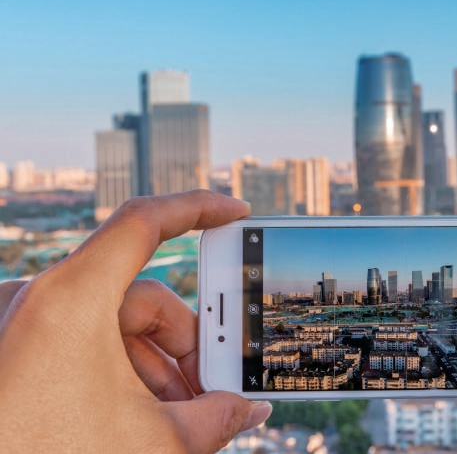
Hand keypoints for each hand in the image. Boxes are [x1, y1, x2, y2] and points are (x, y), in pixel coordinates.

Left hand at [0, 190, 270, 452]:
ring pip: (113, 326)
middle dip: (187, 344)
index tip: (236, 212)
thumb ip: (217, 418)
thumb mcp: (154, 442)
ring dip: (156, 369)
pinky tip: (141, 418)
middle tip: (215, 386)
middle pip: (142, 296)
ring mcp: (21, 328)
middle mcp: (38, 301)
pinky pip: (80, 346)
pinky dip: (119, 374)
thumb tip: (251, 410)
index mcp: (70, 299)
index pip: (145, 221)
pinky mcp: (13, 356)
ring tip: (181, 417)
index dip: (200, 208)